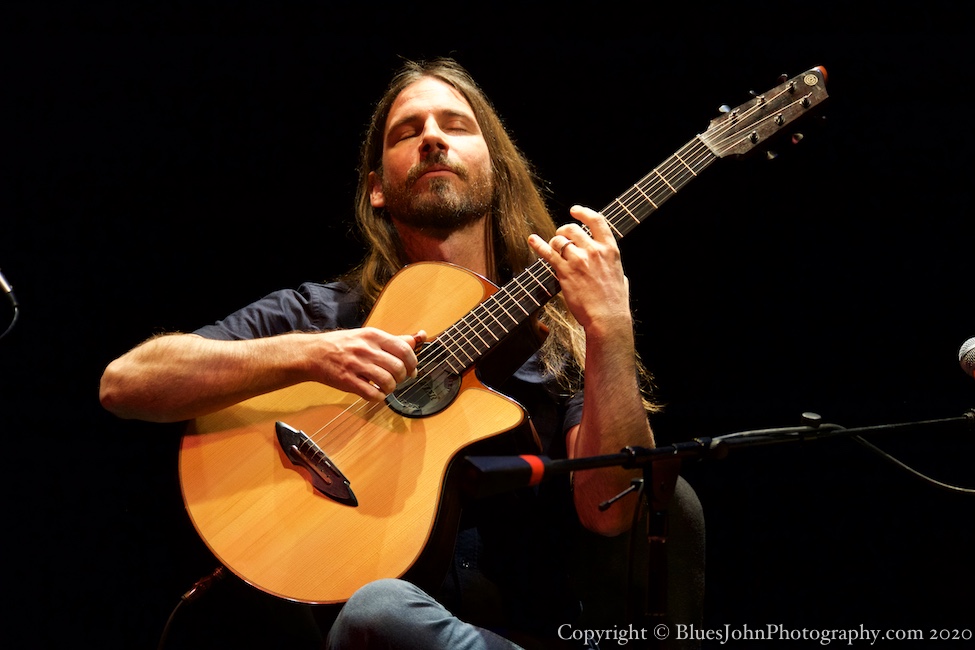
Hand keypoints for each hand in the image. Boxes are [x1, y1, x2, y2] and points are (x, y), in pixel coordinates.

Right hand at [310, 327, 426, 400]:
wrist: (313, 353)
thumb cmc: (343, 345)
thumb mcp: (368, 336)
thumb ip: (393, 340)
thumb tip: (418, 338)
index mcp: (373, 336)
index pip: (404, 349)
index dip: (413, 363)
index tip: (412, 370)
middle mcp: (366, 349)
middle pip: (398, 367)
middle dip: (402, 378)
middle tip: (397, 380)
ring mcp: (356, 365)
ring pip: (387, 382)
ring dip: (391, 388)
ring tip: (386, 387)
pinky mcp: (348, 381)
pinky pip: (372, 394)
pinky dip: (379, 397)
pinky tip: (376, 393)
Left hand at [528, 205, 630, 332]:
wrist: (607, 318)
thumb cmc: (615, 302)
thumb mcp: (621, 277)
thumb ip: (613, 266)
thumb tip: (612, 267)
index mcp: (610, 249)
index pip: (597, 220)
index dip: (583, 212)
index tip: (574, 210)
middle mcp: (593, 251)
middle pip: (572, 229)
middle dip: (563, 230)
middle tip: (560, 236)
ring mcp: (578, 260)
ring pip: (559, 240)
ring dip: (553, 242)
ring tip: (553, 248)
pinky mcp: (565, 272)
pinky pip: (548, 254)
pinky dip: (538, 245)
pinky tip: (532, 240)